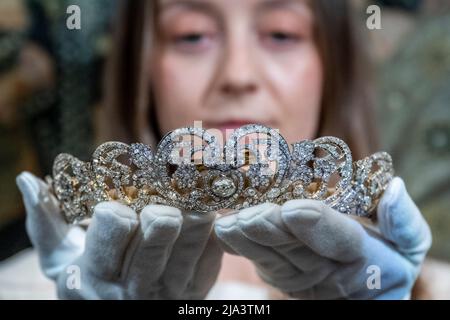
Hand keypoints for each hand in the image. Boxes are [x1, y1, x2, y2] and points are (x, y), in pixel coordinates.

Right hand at [16, 171, 222, 298]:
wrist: (121, 314)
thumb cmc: (89, 280)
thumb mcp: (60, 258)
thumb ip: (45, 221)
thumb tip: (29, 180)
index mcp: (95, 273)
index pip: (116, 223)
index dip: (117, 208)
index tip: (117, 207)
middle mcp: (136, 286)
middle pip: (161, 226)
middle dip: (160, 205)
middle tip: (159, 203)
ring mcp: (172, 289)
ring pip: (195, 234)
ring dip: (192, 209)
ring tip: (186, 202)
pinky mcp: (199, 289)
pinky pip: (215, 249)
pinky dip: (211, 229)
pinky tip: (201, 220)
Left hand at [214, 177, 431, 298]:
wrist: (366, 290)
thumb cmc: (388, 260)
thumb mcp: (408, 244)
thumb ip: (403, 222)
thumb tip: (395, 189)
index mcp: (361, 260)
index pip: (339, 240)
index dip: (318, 224)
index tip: (295, 208)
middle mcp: (327, 273)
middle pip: (297, 250)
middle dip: (271, 231)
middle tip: (248, 215)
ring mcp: (301, 277)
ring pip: (273, 259)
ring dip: (249, 241)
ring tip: (229, 224)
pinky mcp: (282, 274)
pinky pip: (261, 262)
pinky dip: (242, 247)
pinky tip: (225, 231)